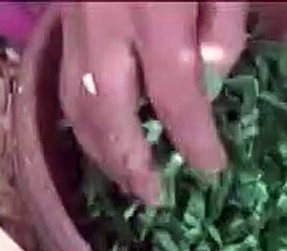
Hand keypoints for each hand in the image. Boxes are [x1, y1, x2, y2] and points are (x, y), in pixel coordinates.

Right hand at [57, 1, 248, 203]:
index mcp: (154, 11)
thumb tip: (211, 84)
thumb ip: (223, 25)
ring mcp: (75, 23)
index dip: (193, 140)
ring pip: (75, 101)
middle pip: (108, 113)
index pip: (174, 94)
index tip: (211, 169)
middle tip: (152, 196)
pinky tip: (101, 136)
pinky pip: (65, 80)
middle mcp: (104, 24)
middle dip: (129, 163)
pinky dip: (82, 119)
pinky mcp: (63, 20)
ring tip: (125, 178)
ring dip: (99, 149)